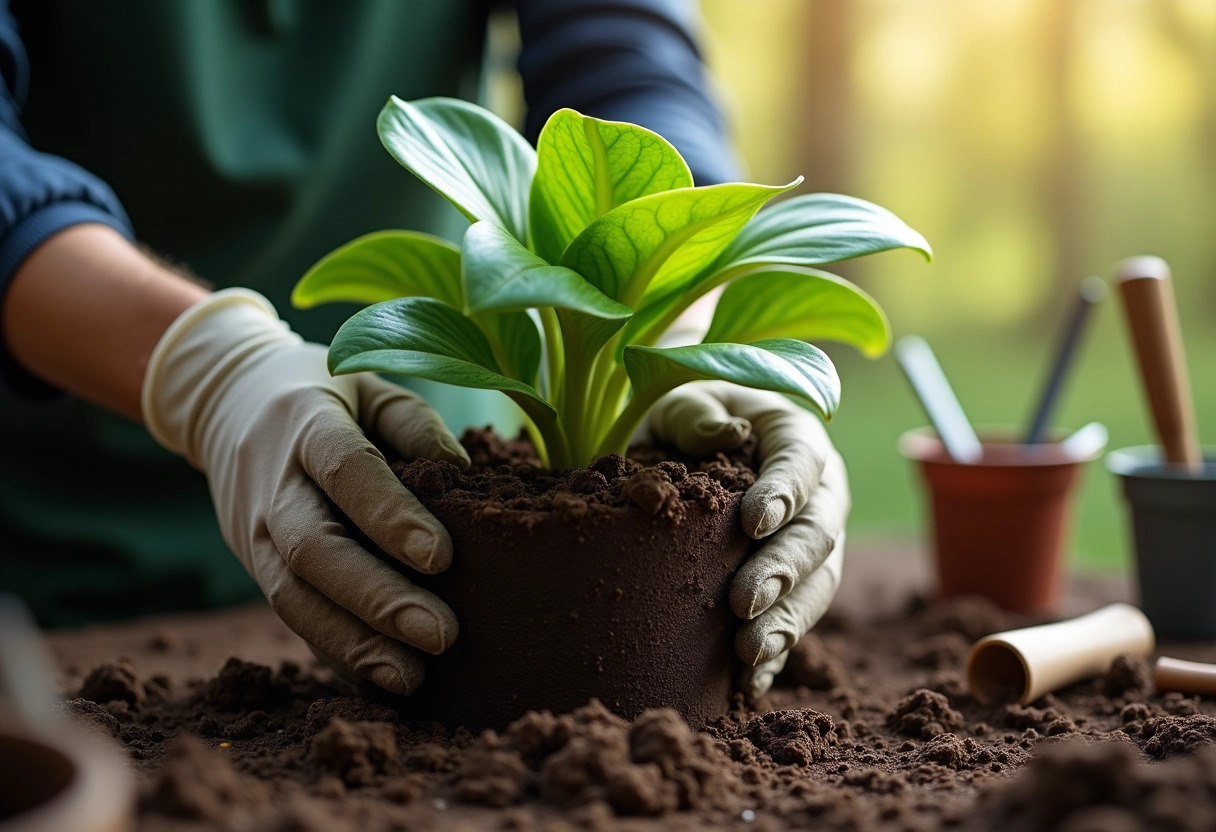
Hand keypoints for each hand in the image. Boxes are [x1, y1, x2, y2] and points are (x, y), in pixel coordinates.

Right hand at [142, 289, 468, 693]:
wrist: (224, 401)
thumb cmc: (324, 395)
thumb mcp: (369, 386)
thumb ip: (415, 424)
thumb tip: (465, 477)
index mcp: (306, 426)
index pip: (347, 472)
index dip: (390, 516)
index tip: (442, 557)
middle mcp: (272, 485)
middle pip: (314, 550)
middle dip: (377, 598)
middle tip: (442, 635)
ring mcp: (253, 532)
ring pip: (293, 598)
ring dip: (353, 643)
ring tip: (413, 677)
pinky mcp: (253, 566)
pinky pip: (292, 617)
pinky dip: (334, 653)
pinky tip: (382, 679)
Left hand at [649, 381, 847, 698]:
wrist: (692, 450)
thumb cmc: (693, 420)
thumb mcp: (686, 400)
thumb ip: (698, 415)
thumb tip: (727, 435)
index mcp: (798, 439)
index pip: (802, 463)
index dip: (784, 493)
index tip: (753, 522)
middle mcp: (821, 494)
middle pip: (817, 535)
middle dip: (784, 571)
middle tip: (744, 602)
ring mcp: (815, 544)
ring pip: (818, 586)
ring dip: (787, 621)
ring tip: (749, 651)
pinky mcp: (796, 586)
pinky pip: (797, 623)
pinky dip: (777, 656)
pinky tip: (749, 683)